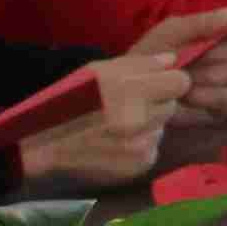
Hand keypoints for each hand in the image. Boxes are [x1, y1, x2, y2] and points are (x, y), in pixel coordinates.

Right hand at [13, 47, 193, 190]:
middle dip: (157, 102)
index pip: (181, 82)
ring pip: (163, 127)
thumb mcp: (99, 70)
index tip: (154, 84)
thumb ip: (140, 63)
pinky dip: (141, 144)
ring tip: (120, 123)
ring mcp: (142, 145)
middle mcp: (141, 119)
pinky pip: (154, 148)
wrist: (45, 141)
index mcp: (131, 90)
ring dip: (149, 124)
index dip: (169, 81)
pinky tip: (118, 141)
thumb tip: (172, 60)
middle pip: (172, 105)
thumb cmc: (70, 100)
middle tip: (130, 104)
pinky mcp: (140, 164)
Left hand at [130, 0, 226, 115]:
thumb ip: (204, 22)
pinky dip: (204, 95)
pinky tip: (185, 94)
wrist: (136, 87)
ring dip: (205, 74)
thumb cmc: (153, 53)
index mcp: (223, 30)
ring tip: (182, 76)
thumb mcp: (172, 31)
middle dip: (217, 51)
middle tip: (192, 55)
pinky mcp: (224, 106)